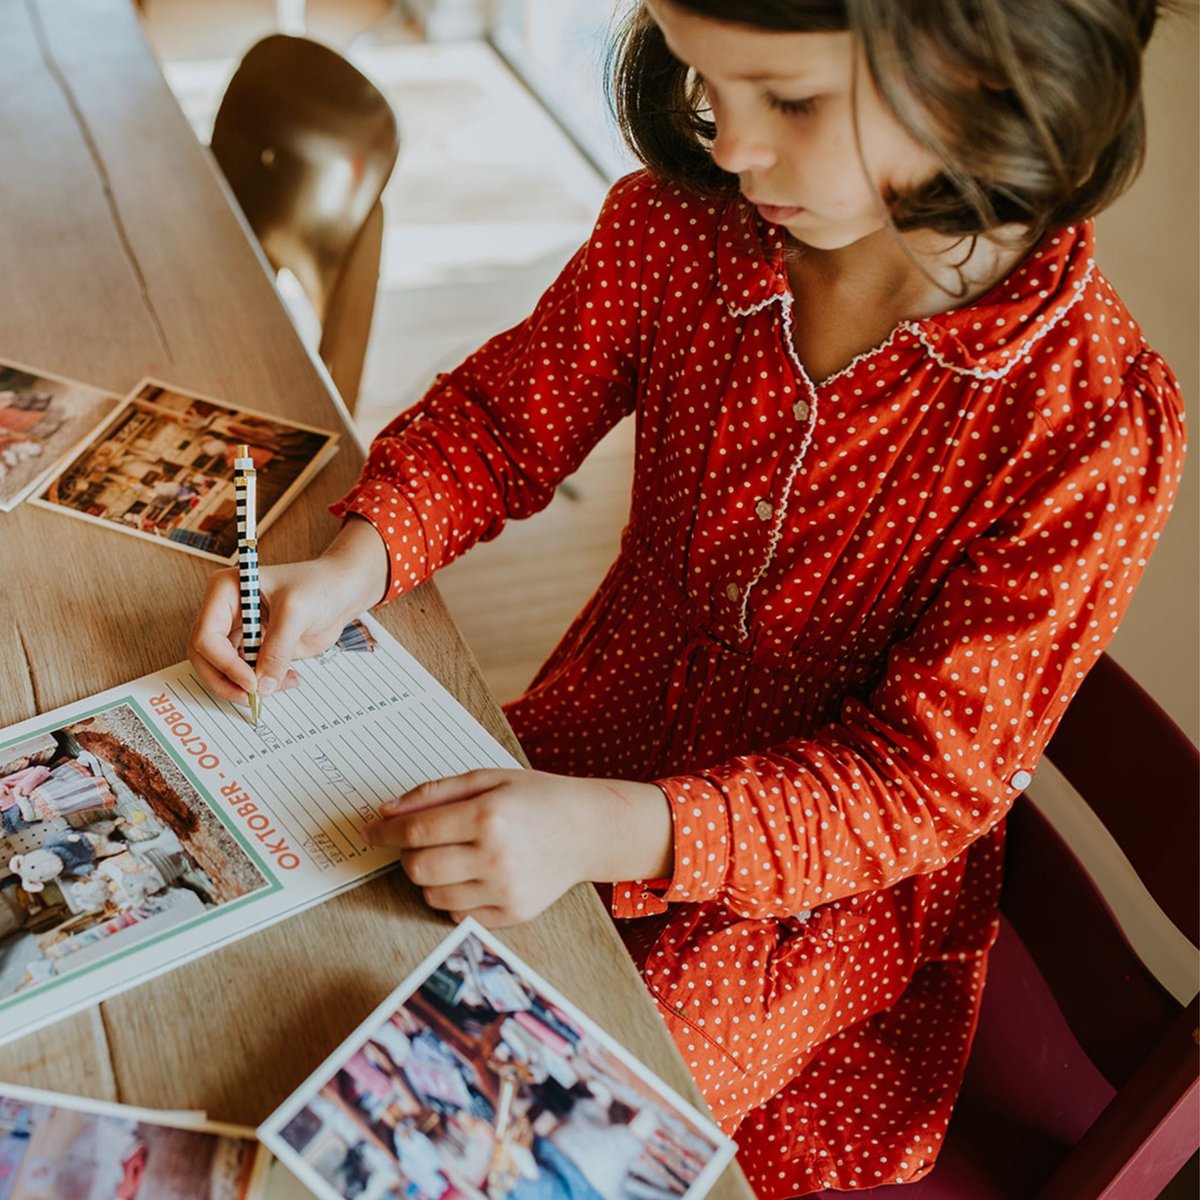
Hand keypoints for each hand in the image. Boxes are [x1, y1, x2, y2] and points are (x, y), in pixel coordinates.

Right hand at [188, 516, 389, 702]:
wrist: (340, 593)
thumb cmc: (318, 587)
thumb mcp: (296, 612)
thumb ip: (277, 649)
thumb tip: (262, 685)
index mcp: (224, 591)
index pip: (206, 635)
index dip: (224, 663)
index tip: (250, 681)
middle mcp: (224, 613)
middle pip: (205, 657)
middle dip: (225, 681)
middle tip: (252, 696)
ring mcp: (239, 632)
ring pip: (223, 671)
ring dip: (246, 686)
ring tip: (281, 684)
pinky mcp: (254, 649)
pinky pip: (246, 675)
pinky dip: (263, 684)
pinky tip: (289, 679)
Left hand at [362, 769, 672, 926]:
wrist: (588, 829)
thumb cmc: (536, 797)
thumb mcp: (488, 778)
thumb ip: (435, 792)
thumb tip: (386, 812)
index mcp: (489, 816)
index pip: (415, 831)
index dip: (385, 832)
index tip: (371, 830)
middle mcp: (496, 856)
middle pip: (418, 868)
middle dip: (406, 855)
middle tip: (417, 841)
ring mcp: (506, 889)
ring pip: (433, 895)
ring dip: (427, 877)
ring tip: (450, 855)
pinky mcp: (513, 913)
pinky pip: (457, 914)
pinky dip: (452, 896)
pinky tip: (470, 874)